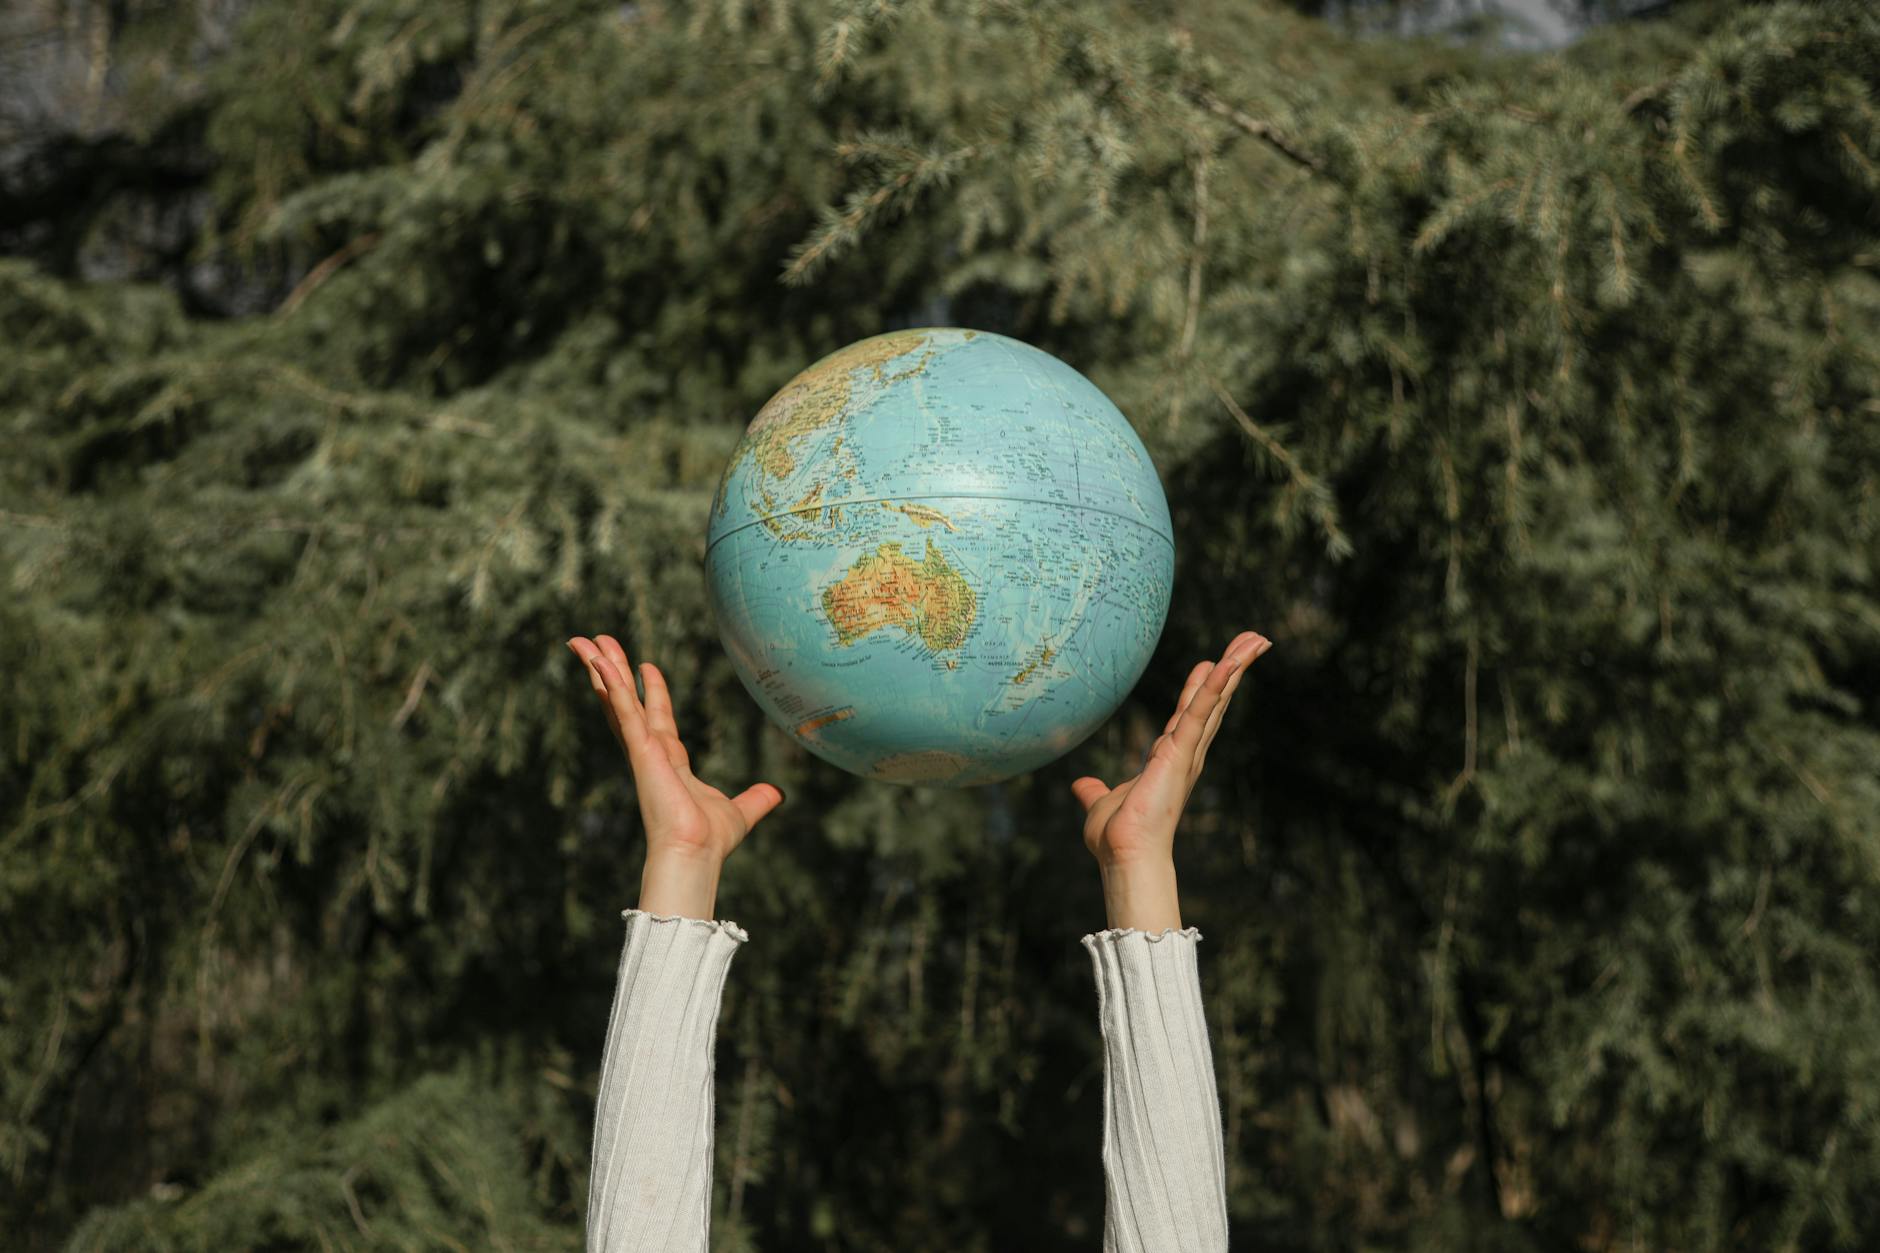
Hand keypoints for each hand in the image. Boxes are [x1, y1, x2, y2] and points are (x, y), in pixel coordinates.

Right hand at [568, 634, 783, 914]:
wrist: (695, 854)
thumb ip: (755, 800)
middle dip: (614, 672)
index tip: (647, 667)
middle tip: (597, 642)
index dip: (653, 692)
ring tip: (582, 640)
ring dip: (601, 668)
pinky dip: (611, 685)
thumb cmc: (710, 840)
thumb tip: (776, 795)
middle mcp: (651, 751)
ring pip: (617, 699)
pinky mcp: (640, 750)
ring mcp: (642, 749)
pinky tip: (598, 662)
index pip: (658, 718)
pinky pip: (623, 710)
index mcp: (670, 762)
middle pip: (627, 701)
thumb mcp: (740, 812)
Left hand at [1072, 630, 1270, 871]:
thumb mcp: (1102, 802)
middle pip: (1214, 700)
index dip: (1203, 687)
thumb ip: (1095, 790)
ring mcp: (1186, 751)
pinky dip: (1214, 686)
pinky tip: (1226, 661)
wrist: (1125, 855)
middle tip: (1254, 641)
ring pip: (1215, 699)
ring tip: (1256, 639)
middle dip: (1233, 669)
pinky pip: (1200, 711)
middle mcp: (1185, 752)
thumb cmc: (1118, 836)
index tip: (1214, 662)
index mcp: (1170, 758)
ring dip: (1235, 667)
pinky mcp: (1180, 751)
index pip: (1191, 713)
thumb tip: (1081, 786)